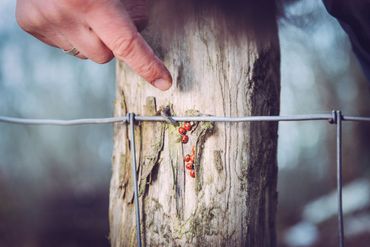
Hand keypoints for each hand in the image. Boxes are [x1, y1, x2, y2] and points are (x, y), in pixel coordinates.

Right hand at [15, 0, 171, 90]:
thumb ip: (134, 8)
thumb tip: (142, 32)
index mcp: (90, 1)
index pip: (126, 44)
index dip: (147, 65)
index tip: (163, 81)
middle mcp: (64, 13)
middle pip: (104, 55)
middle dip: (110, 41)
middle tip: (105, 16)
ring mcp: (43, 20)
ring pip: (84, 54)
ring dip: (89, 39)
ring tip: (81, 9)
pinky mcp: (29, 23)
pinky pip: (63, 46)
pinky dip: (71, 34)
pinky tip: (66, 12)